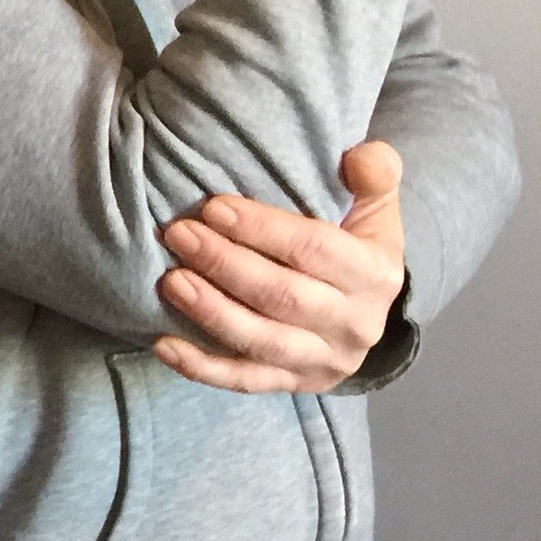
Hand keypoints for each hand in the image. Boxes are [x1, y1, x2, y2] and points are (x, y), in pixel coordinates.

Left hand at [155, 141, 405, 393]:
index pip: (316, 250)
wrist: (367, 308)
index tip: (212, 207)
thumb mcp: (376, 206)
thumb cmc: (355, 242)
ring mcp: (325, 361)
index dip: (262, 229)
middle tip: (178, 234)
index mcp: (377, 274)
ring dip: (211, 312)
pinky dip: (202, 367)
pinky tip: (163, 345)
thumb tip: (362, 156)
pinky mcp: (295, 384)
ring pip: (262, 342)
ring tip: (169, 281)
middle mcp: (357, 324)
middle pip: (284, 296)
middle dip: (226, 265)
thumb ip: (375, 174)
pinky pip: (244, 381)